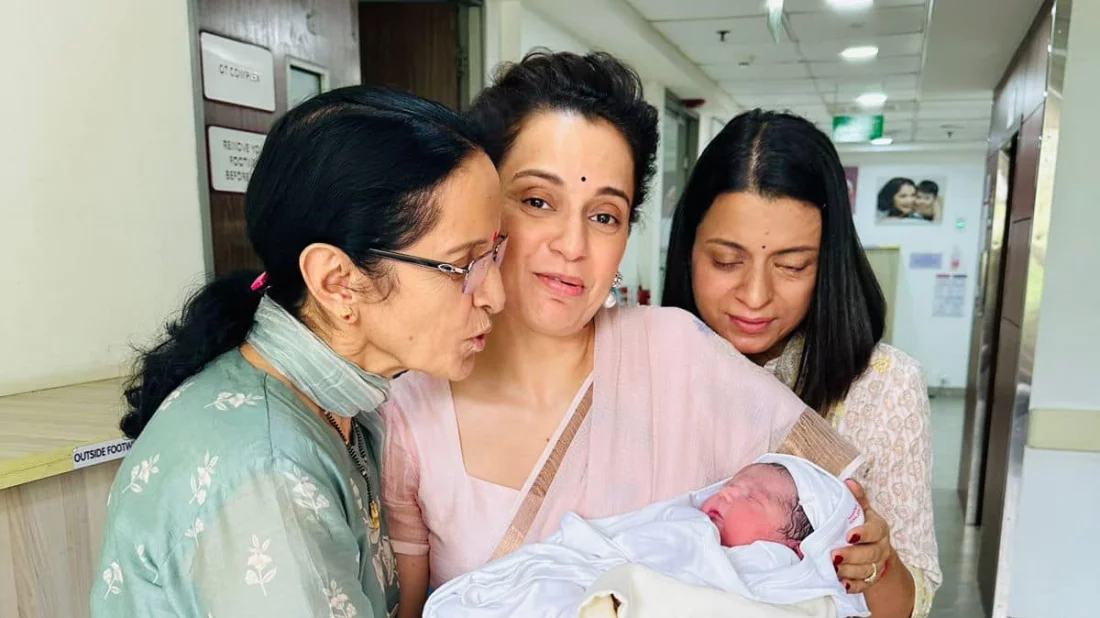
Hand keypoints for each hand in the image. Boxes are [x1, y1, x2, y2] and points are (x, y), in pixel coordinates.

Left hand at [832, 479, 892, 593]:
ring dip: (849, 571)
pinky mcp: (870, 579)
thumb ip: (857, 499)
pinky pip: (863, 586)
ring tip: (834, 569)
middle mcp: (880, 548)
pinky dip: (853, 586)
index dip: (864, 533)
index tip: (849, 535)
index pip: (875, 531)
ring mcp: (876, 565)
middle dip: (852, 556)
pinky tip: (842, 584)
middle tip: (834, 555)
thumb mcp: (862, 512)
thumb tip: (849, 482)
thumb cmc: (864, 527)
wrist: (876, 551)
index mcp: (879, 529)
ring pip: (866, 571)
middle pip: (870, 554)